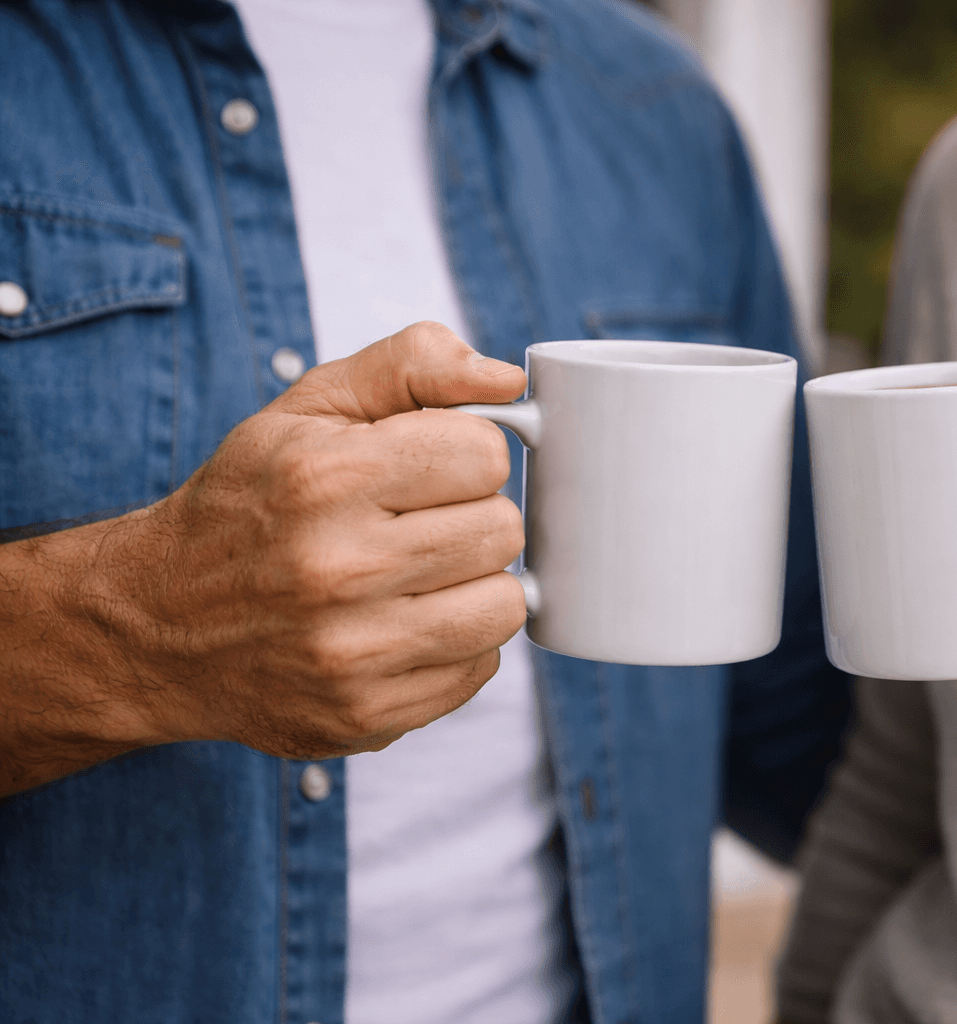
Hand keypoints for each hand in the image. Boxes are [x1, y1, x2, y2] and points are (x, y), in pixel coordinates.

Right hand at [1, 322, 528, 791]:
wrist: (157, 625)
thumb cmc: (250, 504)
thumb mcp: (309, 407)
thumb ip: (412, 365)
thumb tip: (505, 376)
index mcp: (324, 478)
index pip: (484, 454)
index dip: (466, 455)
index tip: (430, 468)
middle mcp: (336, 569)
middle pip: (502, 529)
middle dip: (473, 517)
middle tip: (420, 525)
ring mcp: (351, 653)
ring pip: (505, 604)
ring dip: (476, 585)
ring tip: (421, 576)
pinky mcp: (365, 714)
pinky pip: (480, 669)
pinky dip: (456, 645)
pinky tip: (403, 625)